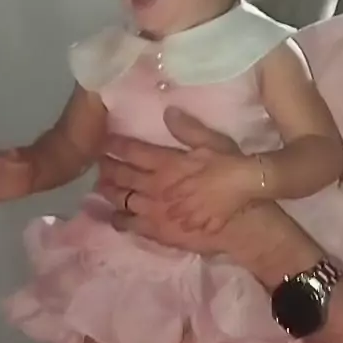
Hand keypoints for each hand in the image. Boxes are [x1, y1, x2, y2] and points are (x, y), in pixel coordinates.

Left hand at [97, 107, 245, 252]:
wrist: (243, 217)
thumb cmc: (231, 174)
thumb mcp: (214, 143)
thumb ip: (189, 129)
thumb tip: (167, 110)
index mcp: (166, 162)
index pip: (132, 151)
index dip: (115, 145)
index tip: (104, 141)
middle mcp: (154, 185)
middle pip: (121, 175)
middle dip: (106, 167)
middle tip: (99, 163)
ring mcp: (153, 210)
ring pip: (121, 199)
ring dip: (108, 191)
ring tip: (101, 186)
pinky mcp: (157, 231)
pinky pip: (129, 225)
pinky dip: (117, 219)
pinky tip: (114, 216)